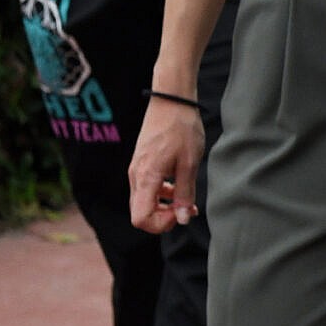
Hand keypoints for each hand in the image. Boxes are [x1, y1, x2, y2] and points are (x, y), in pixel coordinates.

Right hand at [128, 96, 205, 233]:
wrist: (171, 101)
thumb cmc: (182, 128)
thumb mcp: (190, 164)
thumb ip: (185, 194)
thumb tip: (183, 220)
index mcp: (146, 177)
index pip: (140, 219)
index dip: (160, 224)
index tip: (180, 213)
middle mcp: (135, 176)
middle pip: (140, 213)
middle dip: (163, 217)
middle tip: (187, 209)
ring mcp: (137, 169)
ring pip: (144, 201)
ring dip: (164, 206)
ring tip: (188, 200)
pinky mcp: (142, 164)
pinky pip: (147, 188)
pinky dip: (162, 194)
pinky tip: (179, 186)